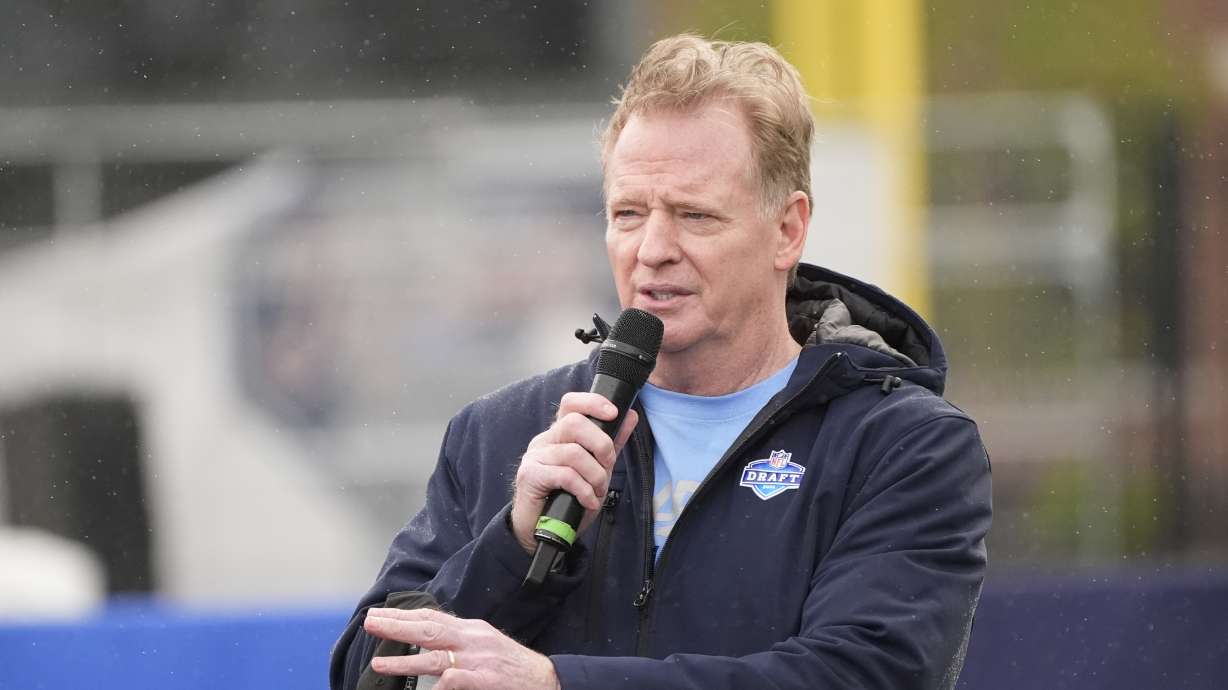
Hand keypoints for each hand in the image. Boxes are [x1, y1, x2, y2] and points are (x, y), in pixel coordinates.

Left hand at [364, 607, 560, 689]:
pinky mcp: (487, 680)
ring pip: (436, 656)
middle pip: (429, 628)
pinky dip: (442, 683)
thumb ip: (460, 640)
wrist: (547, 679)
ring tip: (380, 662)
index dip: (405, 615)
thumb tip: (431, 637)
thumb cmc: (514, 666)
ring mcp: (479, 660)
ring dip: (405, 659)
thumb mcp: (486, 644)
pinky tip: (424, 687)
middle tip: (371, 622)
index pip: (433, 617)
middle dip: (397, 626)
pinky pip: (456, 681)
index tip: (381, 614)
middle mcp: (473, 639)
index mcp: (472, 629)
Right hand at [510, 392, 638, 553]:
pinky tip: (588, 500)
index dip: (593, 403)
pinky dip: (584, 490)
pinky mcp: (530, 475)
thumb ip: (612, 443)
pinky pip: (565, 475)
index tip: (613, 413)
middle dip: (601, 445)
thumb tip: (630, 415)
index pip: (571, 403)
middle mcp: (545, 440)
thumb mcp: (596, 469)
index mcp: (559, 434)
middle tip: (607, 466)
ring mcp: (535, 456)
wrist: (542, 531)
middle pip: (575, 423)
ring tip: (597, 491)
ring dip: (595, 475)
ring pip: (573, 452)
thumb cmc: (567, 499)